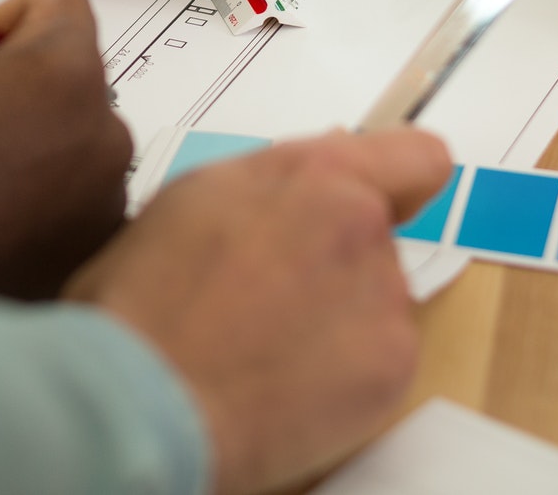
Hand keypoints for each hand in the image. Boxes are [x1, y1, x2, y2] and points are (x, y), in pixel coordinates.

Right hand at [0, 0, 129, 299]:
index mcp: (62, 73)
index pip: (61, 2)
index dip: (5, 18)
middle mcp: (105, 135)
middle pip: (73, 72)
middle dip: (22, 80)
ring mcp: (106, 200)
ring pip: (77, 134)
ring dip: (35, 138)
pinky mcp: (95, 250)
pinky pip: (81, 193)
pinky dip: (45, 193)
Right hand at [68, 129, 452, 494]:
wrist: (142, 399)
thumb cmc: (141, 298)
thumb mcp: (195, 200)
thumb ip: (272, 183)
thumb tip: (313, 185)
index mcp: (314, 173)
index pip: (416, 158)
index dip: (403, 184)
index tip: (385, 205)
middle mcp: (361, 222)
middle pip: (377, 237)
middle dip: (336, 261)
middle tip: (271, 300)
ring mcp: (384, 295)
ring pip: (378, 300)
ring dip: (338, 319)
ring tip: (265, 351)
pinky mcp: (392, 364)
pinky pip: (380, 359)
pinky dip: (344, 374)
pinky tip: (285, 387)